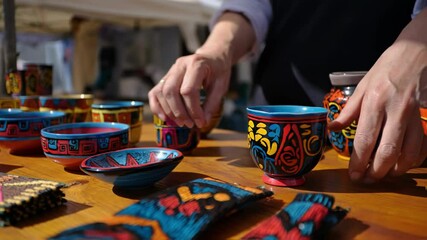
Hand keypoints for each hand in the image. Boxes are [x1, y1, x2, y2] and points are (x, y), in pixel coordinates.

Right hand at [149, 12, 255, 127]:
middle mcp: (180, 65)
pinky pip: (154, 92)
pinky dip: (157, 106)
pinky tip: (165, 118)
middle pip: (171, 91)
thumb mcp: (221, 87)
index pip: (188, 90)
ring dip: (169, 111)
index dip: (193, 110)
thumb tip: (202, 122)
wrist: (213, 56)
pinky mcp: (165, 77)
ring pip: (161, 92)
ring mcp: (171, 70)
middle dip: (179, 112)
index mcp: (196, 64)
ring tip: (181, 122)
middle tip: (189, 124)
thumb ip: (211, 104)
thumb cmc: (218, 71)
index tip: (200, 122)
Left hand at [329, 40, 426, 182]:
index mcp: (374, 102)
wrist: (418, 51)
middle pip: (387, 151)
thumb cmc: (386, 68)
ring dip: (396, 170)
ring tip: (385, 174)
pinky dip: (414, 159)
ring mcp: (415, 114)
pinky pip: (424, 145)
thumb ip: (348, 111)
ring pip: (410, 152)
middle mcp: (396, 110)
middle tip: (368, 179)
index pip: (365, 140)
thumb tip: (331, 128)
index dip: (358, 162)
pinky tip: (403, 162)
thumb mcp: (362, 85)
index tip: (354, 174)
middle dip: (377, 172)